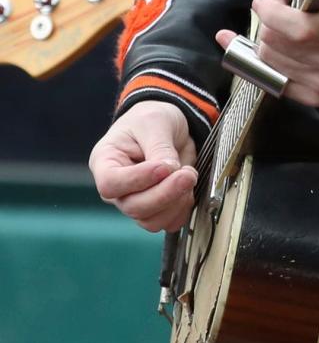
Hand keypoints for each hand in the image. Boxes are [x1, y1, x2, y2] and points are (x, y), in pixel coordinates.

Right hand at [89, 101, 197, 233]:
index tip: (164, 167)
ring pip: (151, 220)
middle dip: (165, 193)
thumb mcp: (154, 123)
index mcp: (105, 162)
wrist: (167, 126)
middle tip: (188, 174)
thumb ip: (159, 148)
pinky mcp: (156, 209)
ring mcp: (135, 201)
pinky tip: (189, 190)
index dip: (138, 180)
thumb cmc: (151, 120)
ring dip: (176, 204)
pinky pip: (167, 222)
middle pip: (133, 207)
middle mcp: (117, 188)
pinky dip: (182, 210)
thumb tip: (169, 172)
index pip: (110, 184)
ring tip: (190, 176)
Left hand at [215, 0, 318, 106]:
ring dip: (269, 38)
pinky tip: (283, 48)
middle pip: (272, 38)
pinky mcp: (315, 96)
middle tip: (282, 9)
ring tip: (286, 28)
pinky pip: (272, 78)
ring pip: (267, 58)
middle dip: (268, 19)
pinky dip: (272, 60)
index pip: (295, 25)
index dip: (272, 8)